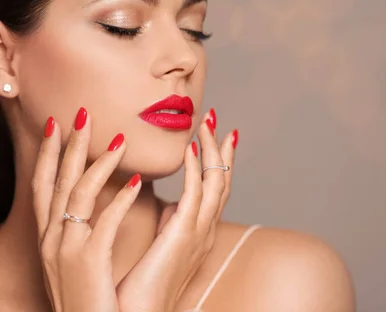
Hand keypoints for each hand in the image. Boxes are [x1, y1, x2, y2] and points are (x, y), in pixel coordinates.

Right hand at [32, 108, 140, 311]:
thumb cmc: (92, 294)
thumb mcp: (82, 255)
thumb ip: (88, 225)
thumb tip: (105, 196)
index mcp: (50, 235)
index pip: (44, 185)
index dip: (47, 153)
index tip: (56, 124)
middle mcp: (51, 238)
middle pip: (57, 181)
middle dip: (68, 145)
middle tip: (82, 113)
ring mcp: (65, 249)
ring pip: (78, 194)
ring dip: (99, 163)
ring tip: (120, 140)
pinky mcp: (87, 261)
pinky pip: (104, 222)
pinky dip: (119, 199)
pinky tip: (136, 181)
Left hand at [116, 109, 235, 311]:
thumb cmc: (144, 284)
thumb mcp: (162, 244)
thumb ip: (169, 222)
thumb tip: (167, 202)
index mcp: (199, 230)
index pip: (214, 188)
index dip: (215, 161)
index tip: (213, 136)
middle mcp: (206, 228)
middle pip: (222, 180)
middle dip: (219, 148)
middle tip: (214, 120)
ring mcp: (199, 231)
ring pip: (215, 181)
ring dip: (211, 150)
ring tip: (206, 123)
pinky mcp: (185, 233)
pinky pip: (196, 193)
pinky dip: (196, 168)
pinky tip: (191, 148)